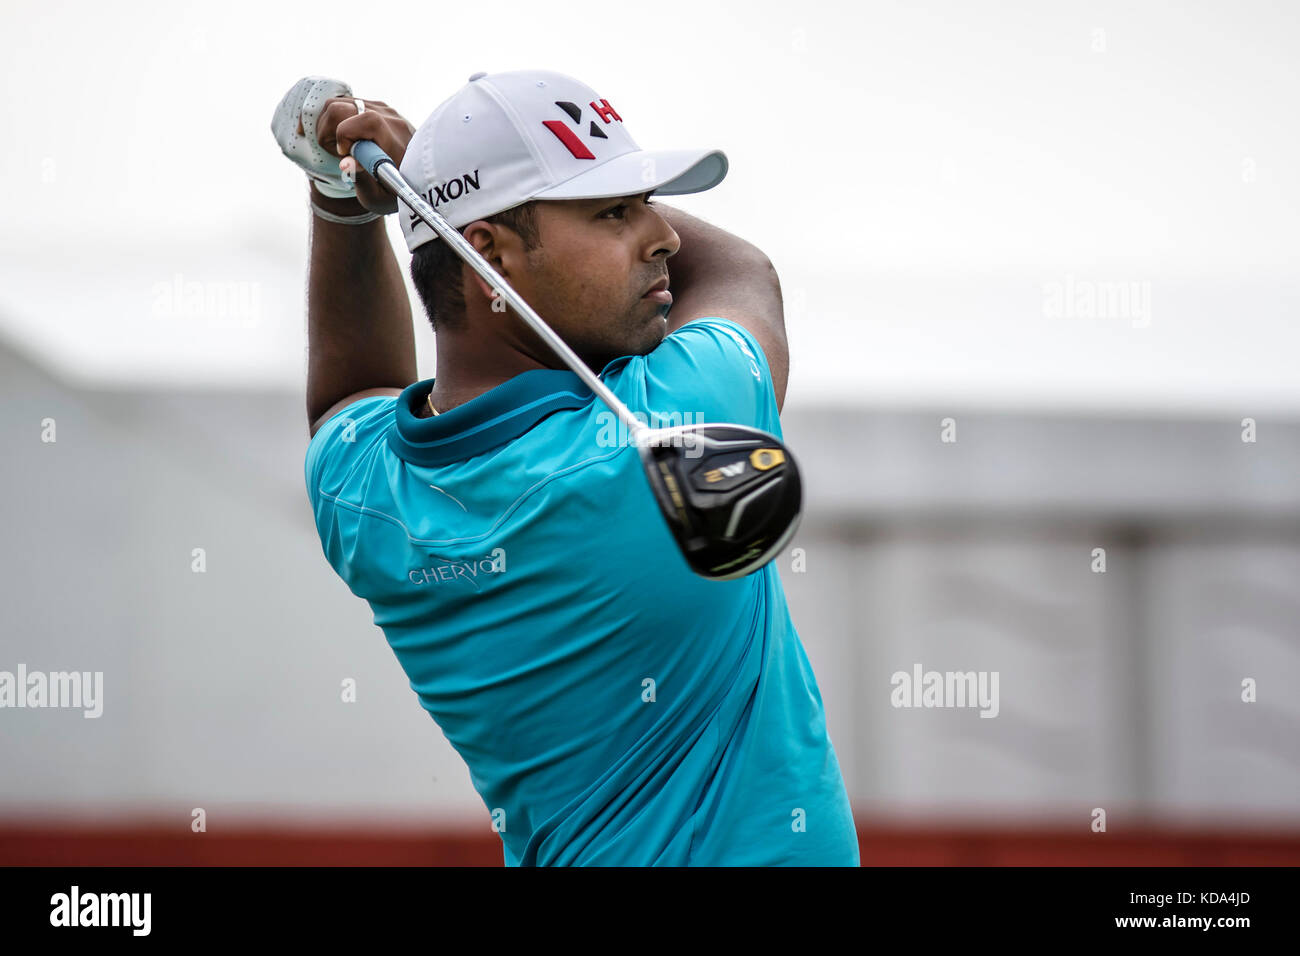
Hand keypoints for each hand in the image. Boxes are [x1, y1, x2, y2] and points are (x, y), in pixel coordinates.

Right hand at [310, 96, 414, 215]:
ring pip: (340, 103)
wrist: (418, 177)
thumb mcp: (379, 197)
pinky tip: (346, 139)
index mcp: (395, 142)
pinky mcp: (377, 107)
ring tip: (343, 147)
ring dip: (332, 125)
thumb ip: (363, 180)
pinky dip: (338, 120)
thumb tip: (345, 163)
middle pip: (343, 107)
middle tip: (340, 151)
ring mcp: (384, 110)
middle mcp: (391, 120)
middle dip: (330, 129)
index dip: (345, 136)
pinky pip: (346, 104)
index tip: (345, 156)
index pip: (366, 122)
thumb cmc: (395, 191)